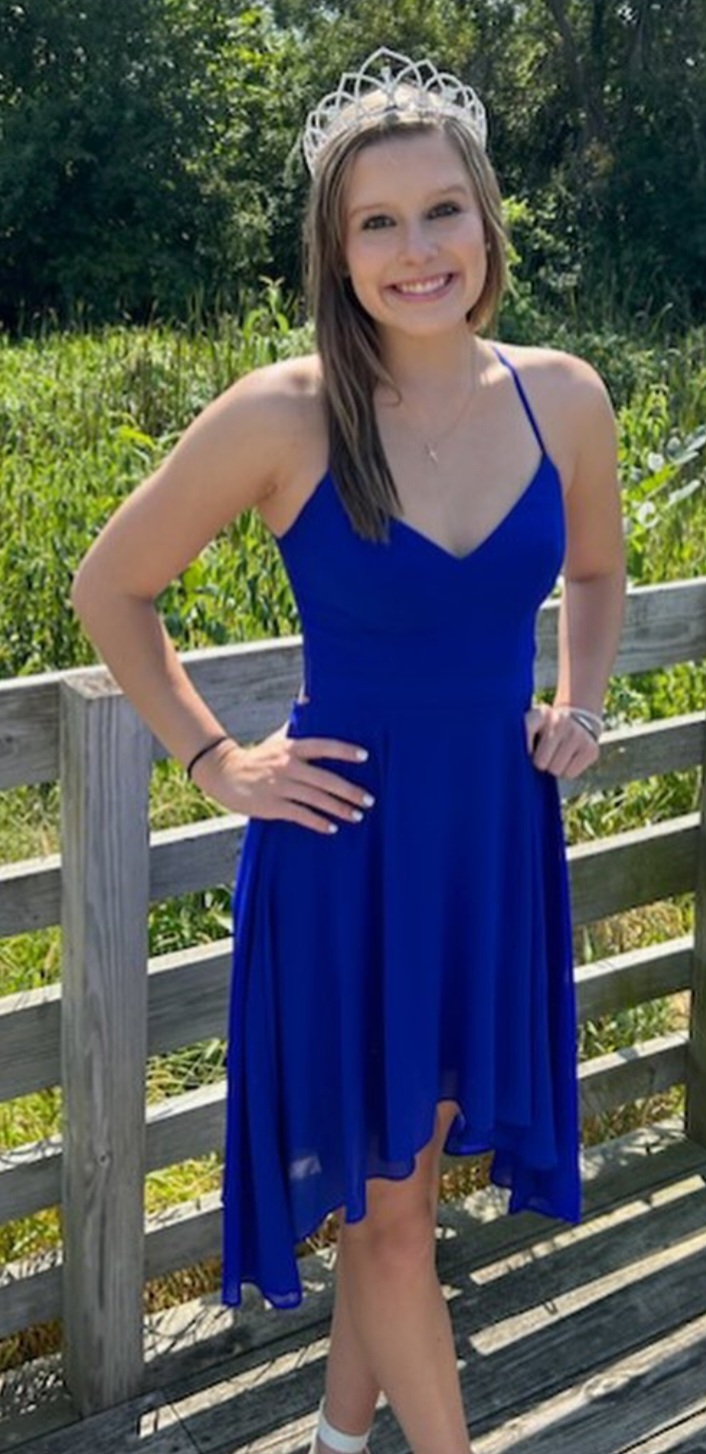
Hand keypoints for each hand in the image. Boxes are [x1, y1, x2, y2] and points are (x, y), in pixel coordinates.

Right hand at [190, 723, 374, 834]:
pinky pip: (301, 815)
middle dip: (350, 791)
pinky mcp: (273, 806)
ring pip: (316, 799)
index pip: (322, 747)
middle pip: (325, 779)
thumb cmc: (258, 757)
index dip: (344, 751)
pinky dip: (318, 822)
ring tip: (357, 815)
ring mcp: (280, 787)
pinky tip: (332, 828)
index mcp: (291, 748)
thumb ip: (297, 722)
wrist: (224, 775)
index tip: (365, 757)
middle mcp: (287, 766)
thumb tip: (309, 696)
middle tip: (369, 799)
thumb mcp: (278, 738)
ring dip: (339, 809)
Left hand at [524, 702, 599, 779]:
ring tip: (557, 755)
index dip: (522, 749)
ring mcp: (578, 734)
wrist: (578, 721)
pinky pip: (569, 774)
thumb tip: (515, 763)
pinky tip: (568, 758)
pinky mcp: (591, 749)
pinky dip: (566, 771)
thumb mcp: (531, 726)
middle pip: (540, 762)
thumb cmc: (544, 731)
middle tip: (545, 753)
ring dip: (553, 767)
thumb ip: (518, 738)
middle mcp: (560, 721)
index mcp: (541, 713)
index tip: (524, 752)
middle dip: (540, 763)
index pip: (526, 731)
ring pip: (555, 770)